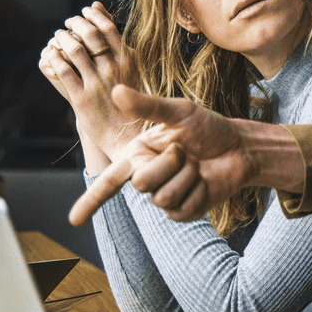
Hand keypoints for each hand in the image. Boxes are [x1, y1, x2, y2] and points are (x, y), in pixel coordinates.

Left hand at [38, 2, 142, 165]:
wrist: (129, 137)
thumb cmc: (133, 103)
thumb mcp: (134, 72)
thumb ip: (121, 48)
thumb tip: (112, 22)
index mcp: (129, 62)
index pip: (108, 28)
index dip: (93, 16)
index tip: (84, 12)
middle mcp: (114, 70)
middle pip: (90, 34)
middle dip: (76, 23)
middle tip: (68, 22)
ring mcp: (97, 84)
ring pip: (74, 50)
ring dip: (62, 38)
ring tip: (58, 36)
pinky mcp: (82, 99)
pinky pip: (63, 71)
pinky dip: (54, 58)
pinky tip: (51, 55)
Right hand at [68, 85, 257, 225]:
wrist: (239, 147)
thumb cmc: (208, 127)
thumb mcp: (180, 112)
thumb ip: (148, 106)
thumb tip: (115, 91)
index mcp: (138, 155)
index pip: (109, 181)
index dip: (90, 201)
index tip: (73, 221)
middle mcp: (148, 177)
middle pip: (142, 183)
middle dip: (170, 163)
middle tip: (185, 151)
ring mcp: (166, 197)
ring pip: (164, 197)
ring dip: (188, 176)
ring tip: (197, 165)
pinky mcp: (184, 212)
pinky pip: (183, 209)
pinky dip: (199, 192)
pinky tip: (205, 182)